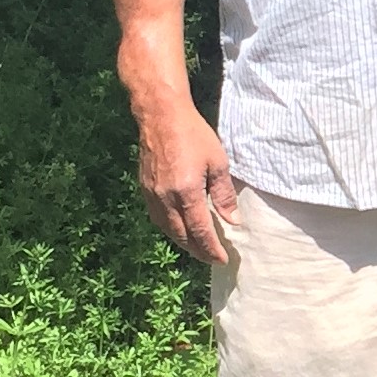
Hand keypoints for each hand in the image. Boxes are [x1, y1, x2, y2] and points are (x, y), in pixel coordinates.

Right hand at [137, 104, 237, 262]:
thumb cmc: (194, 135)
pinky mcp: (144, 188)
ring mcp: (152, 194)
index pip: (200, 231)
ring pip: (167, 229)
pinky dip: (170, 228)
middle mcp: (165, 198)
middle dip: (197, 251)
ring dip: (183, 242)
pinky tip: (180, 228)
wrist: (161, 115)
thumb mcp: (218, 163)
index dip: (211, 249)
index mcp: (186, 192)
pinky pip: (157, 217)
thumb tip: (232, 220)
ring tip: (198, 248)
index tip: (222, 260)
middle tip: (211, 258)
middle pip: (181, 235)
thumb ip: (224, 194)